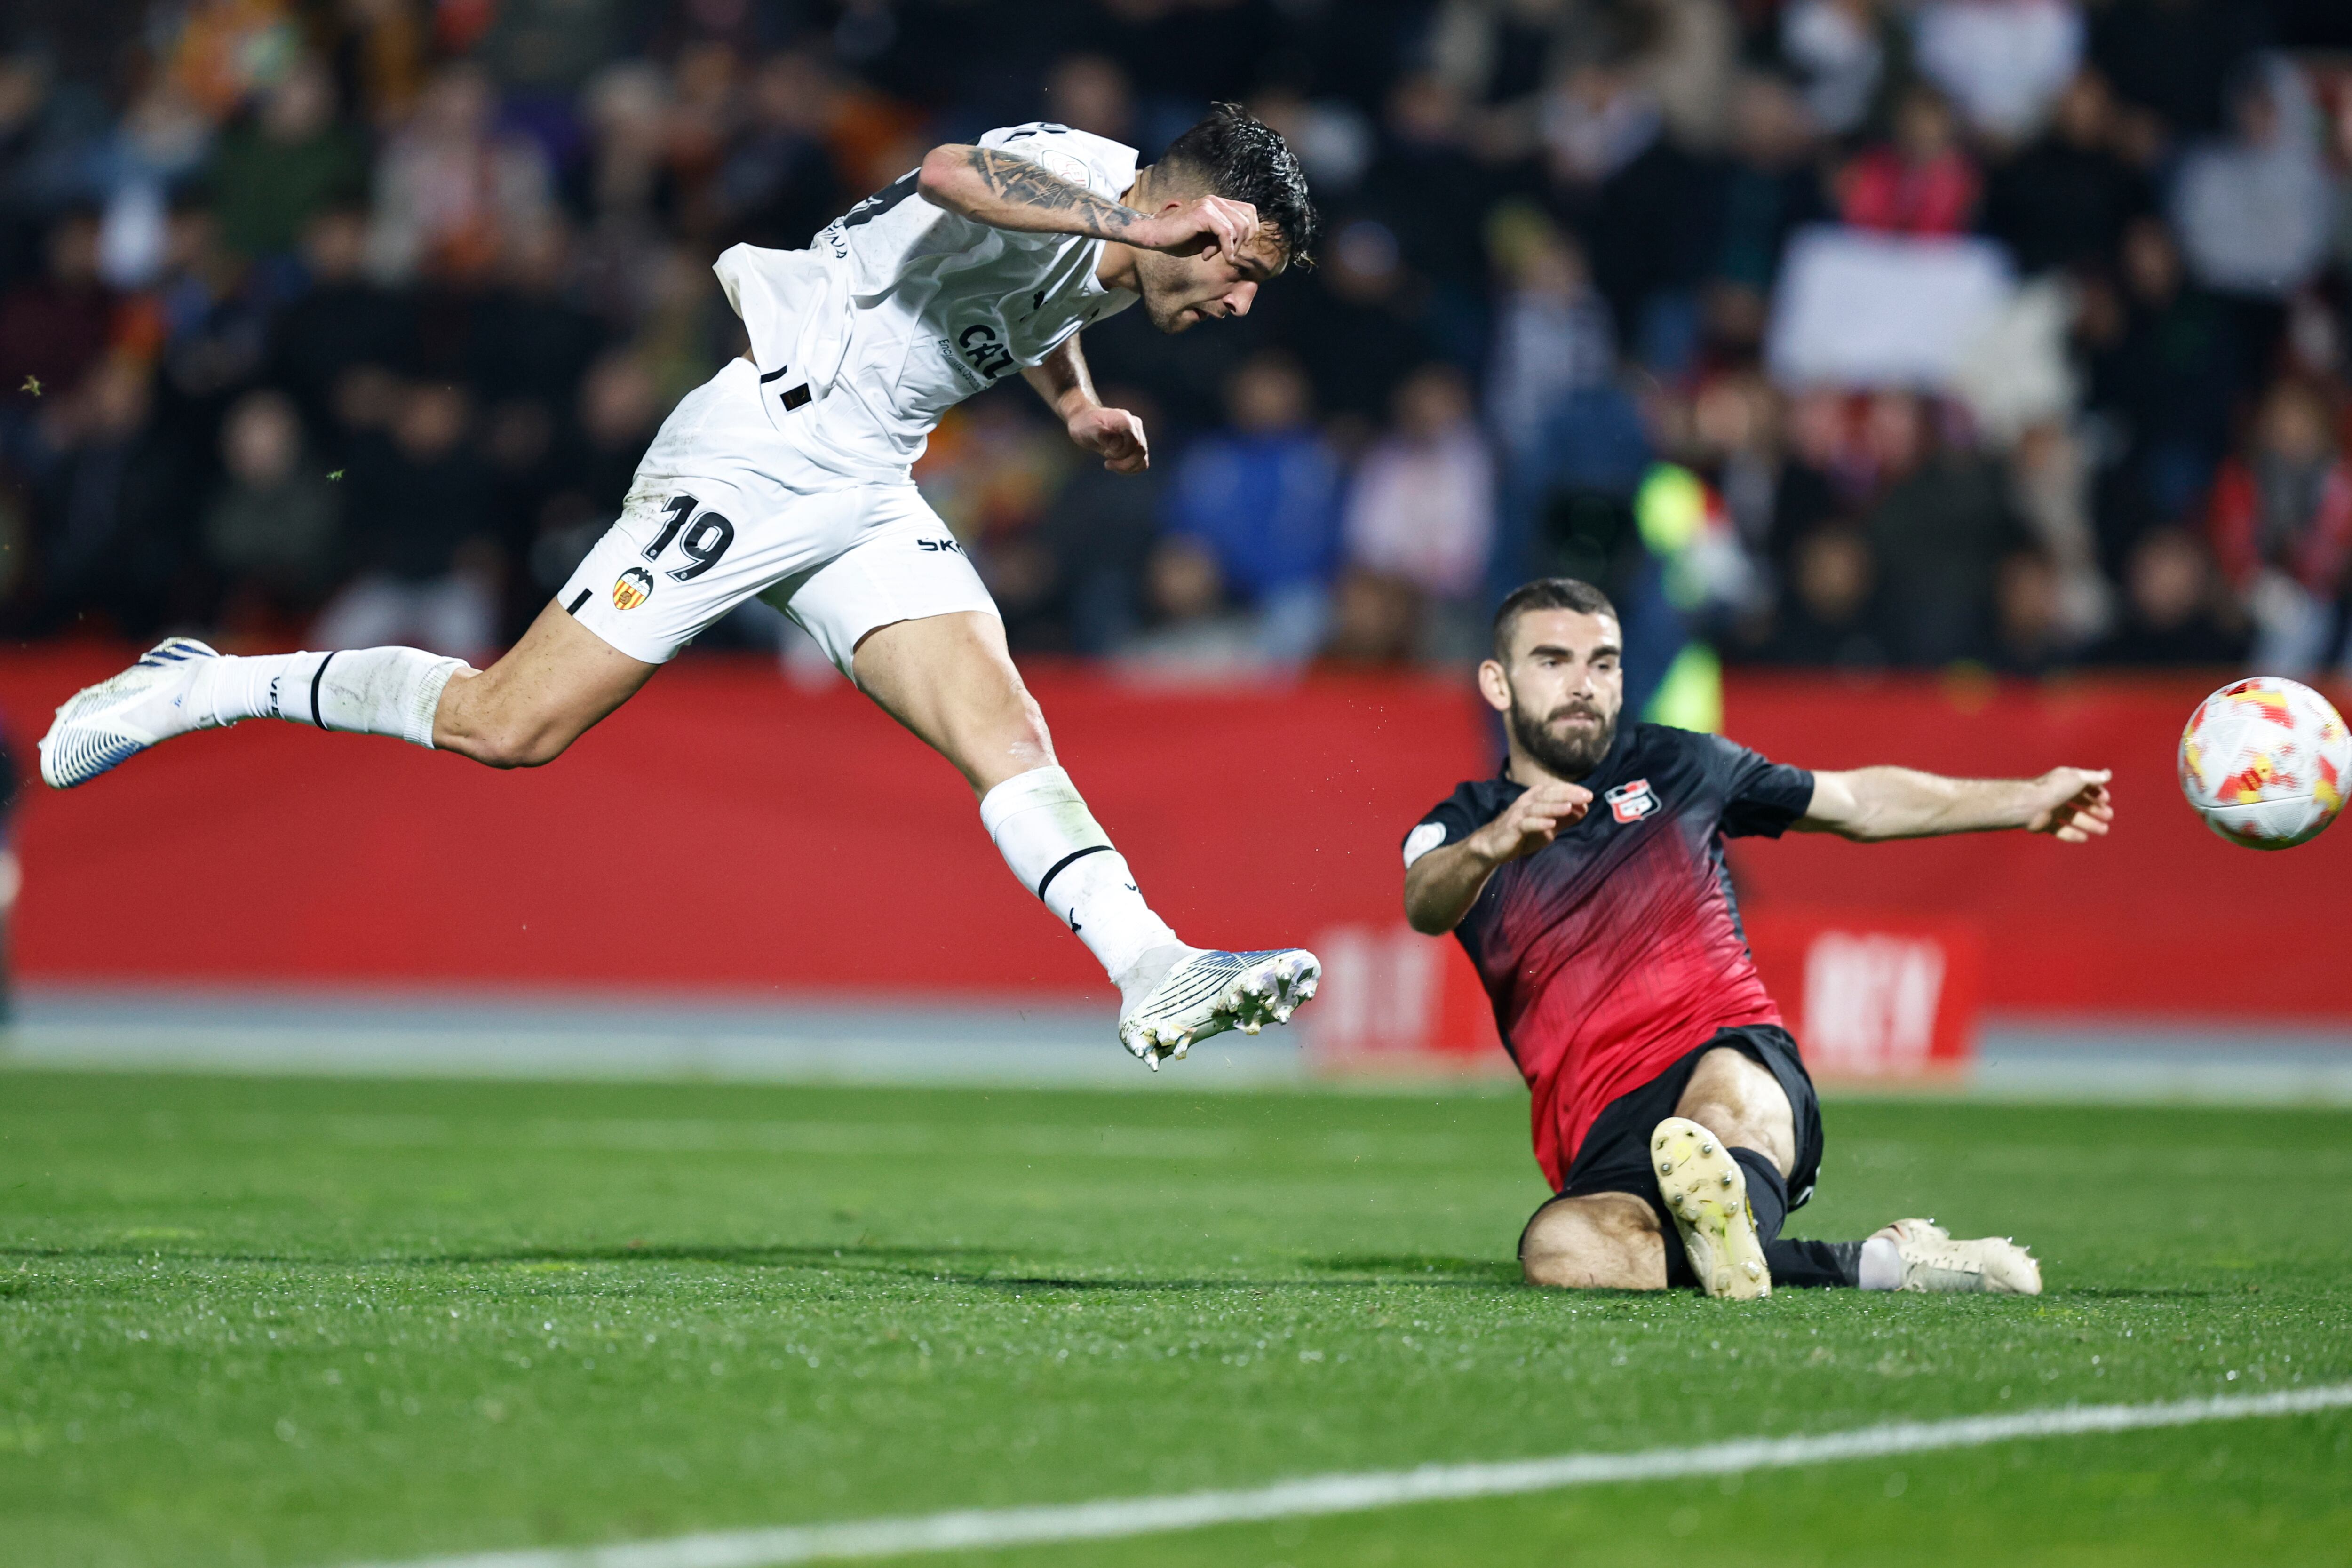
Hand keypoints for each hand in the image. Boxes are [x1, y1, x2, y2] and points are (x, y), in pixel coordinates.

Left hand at [1067, 404, 1148, 472]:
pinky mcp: (1137, 446)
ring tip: (1110, 463)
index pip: (1134, 441)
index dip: (1121, 452)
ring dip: (1126, 467)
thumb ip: (1103, 435)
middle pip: (1140, 451)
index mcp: (1124, 419)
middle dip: (1123, 463)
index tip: (1106, 452)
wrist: (1085, 422)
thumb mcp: (1088, 429)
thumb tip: (1118, 446)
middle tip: (1107, 461)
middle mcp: (1135, 426)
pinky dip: (1130, 468)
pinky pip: (1142, 463)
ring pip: (1142, 459)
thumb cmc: (1085, 424)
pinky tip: (1117, 465)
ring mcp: (1138, 436)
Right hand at [1125, 196, 1260, 264]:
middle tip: (1230, 254)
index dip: (1251, 229)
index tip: (1241, 246)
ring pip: (1239, 226)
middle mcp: (1215, 201)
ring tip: (1220, 255)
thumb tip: (1237, 249)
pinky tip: (1219, 256)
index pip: (1248, 211)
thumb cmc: (1178, 238)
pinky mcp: (1203, 214)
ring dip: (1234, 246)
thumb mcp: (1206, 240)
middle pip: (1247, 218)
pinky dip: (1227, 248)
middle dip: (1243, 241)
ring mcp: (1209, 205)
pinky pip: (1226, 233)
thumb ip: (1222, 238)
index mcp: (1218, 204)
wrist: (1154, 235)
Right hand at [1469, 781, 1592, 863]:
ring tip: (1569, 806)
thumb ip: (1566, 818)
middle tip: (1586, 796)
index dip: (1572, 790)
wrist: (1494, 845)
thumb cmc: (1524, 833)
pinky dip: (1539, 823)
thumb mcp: (1549, 825)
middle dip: (1568, 794)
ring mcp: (1519, 814)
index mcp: (1536, 797)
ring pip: (1538, 807)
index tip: (1589, 794)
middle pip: (1549, 794)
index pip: (1556, 789)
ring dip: (1554, 807)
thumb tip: (1585, 808)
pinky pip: (1526, 824)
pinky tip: (1551, 824)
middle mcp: (1527, 801)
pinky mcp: (1512, 828)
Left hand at [2026, 767, 2113, 842]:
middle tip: (2108, 816)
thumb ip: (2094, 777)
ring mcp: (2051, 809)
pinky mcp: (2045, 824)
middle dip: (2096, 809)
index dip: (2097, 792)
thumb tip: (2108, 773)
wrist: (2028, 805)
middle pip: (2081, 803)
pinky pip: (2060, 830)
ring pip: (2073, 817)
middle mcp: (2059, 794)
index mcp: (2065, 781)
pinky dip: (2072, 834)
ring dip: (2089, 824)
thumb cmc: (2054, 789)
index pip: (2084, 786)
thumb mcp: (2078, 779)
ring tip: (2104, 830)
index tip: (2105, 800)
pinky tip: (2084, 838)